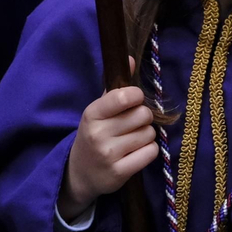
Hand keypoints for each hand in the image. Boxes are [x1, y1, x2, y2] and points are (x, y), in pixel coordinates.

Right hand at [58, 67, 156, 222]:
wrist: (79, 173)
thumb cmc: (94, 134)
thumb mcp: (98, 110)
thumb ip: (115, 86)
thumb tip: (130, 58)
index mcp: (92, 114)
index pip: (123, 96)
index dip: (136, 96)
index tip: (134, 100)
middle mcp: (98, 134)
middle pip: (142, 115)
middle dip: (143, 117)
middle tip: (133, 123)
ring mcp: (108, 155)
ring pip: (149, 133)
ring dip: (146, 135)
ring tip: (132, 139)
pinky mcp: (120, 173)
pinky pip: (151, 152)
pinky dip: (149, 150)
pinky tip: (136, 152)